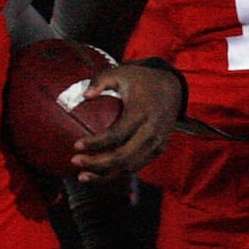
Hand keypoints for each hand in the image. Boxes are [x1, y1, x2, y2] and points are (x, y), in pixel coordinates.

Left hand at [71, 61, 183, 182]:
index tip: (76, 145)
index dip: (95, 143)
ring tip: (83, 175)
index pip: (116, 135)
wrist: (173, 88)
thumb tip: (84, 96)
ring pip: (129, 168)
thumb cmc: (142, 80)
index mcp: (141, 113)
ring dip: (105, 175)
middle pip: (122, 157)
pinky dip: (117, 173)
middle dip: (97, 164)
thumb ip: (101, 80)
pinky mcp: (158, 150)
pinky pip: (136, 167)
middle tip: (75, 161)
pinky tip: (100, 174)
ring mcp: (156, 144)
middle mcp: (151, 132)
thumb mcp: (121, 72)